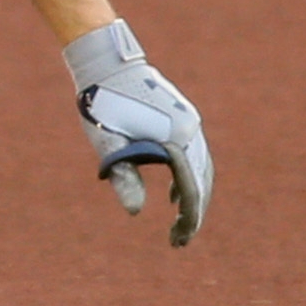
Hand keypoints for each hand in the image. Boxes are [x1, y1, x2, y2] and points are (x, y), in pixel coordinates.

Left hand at [66, 20, 212, 246]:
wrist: (107, 64)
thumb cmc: (102, 105)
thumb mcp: (108, 144)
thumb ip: (124, 177)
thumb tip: (135, 211)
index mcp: (176, 138)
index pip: (191, 189)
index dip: (187, 219)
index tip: (177, 241)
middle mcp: (190, 129)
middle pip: (202, 181)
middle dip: (193, 213)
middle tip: (179, 240)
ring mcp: (189, 121)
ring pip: (202, 168)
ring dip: (195, 197)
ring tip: (179, 222)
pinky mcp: (183, 117)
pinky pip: (195, 154)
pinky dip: (190, 177)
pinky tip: (173, 194)